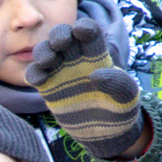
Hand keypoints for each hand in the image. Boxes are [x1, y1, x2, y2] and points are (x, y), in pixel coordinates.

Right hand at [25, 19, 148, 159]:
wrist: (106, 133)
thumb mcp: (127, 96)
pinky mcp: (48, 88)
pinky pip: (35, 74)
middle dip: (59, 34)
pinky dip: (33, 73)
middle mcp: (76, 59)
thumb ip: (118, 83)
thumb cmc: (120, 110)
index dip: (84, 28)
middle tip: (61, 43)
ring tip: (46, 61)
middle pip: (62, 35)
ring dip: (42, 51)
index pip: (89, 32)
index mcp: (96, 54)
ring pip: (44, 51)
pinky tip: (39, 81)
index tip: (81, 31)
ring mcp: (59, 72)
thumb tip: (95, 75)